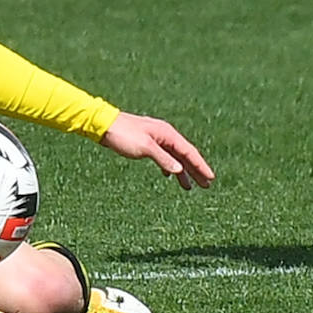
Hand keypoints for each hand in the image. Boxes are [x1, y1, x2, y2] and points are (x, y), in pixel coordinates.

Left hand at [100, 112, 214, 189]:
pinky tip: (169, 176)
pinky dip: (168, 167)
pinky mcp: (146, 143)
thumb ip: (163, 159)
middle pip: (184, 155)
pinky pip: (163, 156)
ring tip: (189, 187)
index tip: (211, 179)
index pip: (189, 152)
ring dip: (182, 171)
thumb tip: (179, 171)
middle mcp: (164, 135)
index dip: (201, 166)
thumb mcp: (145, 148)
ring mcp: (155, 138)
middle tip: (206, 186)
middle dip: (195, 171)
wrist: (102, 124)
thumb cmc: (123, 135)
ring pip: (174, 157)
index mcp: (167, 134)